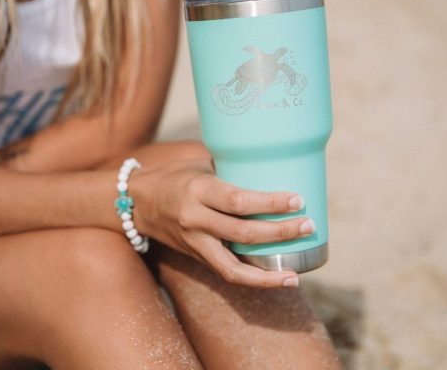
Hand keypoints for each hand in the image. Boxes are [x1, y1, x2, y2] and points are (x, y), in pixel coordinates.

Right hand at [129, 157, 313, 287]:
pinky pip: (227, 273)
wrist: (138, 202)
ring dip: (269, 271)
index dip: (270, 203)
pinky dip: (255, 280)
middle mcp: (195, 218)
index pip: (238, 200)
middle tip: (308, 225)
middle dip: (280, 232)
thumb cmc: (176, 175)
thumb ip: (232, 170)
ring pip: (234, 266)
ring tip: (296, 272)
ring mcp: (194, 242)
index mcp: (199, 189)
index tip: (298, 200)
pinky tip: (280, 280)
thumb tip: (276, 167)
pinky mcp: (196, 257)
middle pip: (243, 232)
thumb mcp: (201, 165)